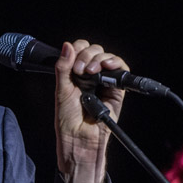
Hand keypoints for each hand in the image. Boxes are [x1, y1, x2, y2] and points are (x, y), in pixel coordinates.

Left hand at [54, 39, 128, 182]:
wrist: (79, 137)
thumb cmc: (68, 119)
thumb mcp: (61, 89)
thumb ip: (63, 67)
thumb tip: (67, 45)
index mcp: (75, 75)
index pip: (79, 51)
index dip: (78, 49)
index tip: (72, 58)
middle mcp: (89, 76)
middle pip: (94, 50)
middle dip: (87, 55)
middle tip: (79, 70)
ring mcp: (103, 81)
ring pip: (106, 57)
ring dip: (99, 58)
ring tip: (90, 70)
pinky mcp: (116, 89)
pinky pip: (121, 70)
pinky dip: (116, 63)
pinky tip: (107, 65)